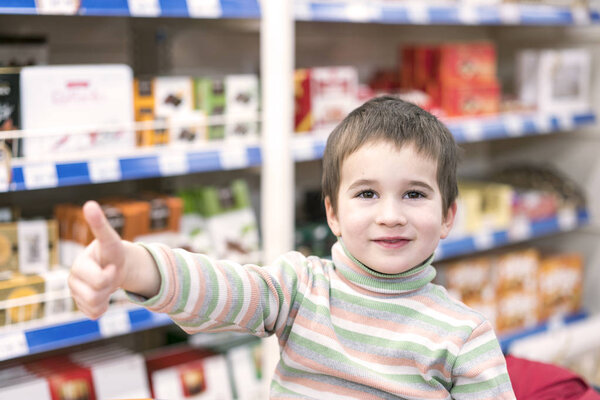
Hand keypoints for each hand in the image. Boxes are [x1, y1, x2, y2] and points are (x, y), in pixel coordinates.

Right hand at [68, 200, 126, 318]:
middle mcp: (72, 280)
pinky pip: (93, 314)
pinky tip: (103, 296)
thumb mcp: (110, 239)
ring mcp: (75, 294)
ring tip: (107, 284)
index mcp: (79, 264)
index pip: (96, 276)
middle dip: (110, 284)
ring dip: (107, 296)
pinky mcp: (81, 306)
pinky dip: (102, 308)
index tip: (112, 268)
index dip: (109, 275)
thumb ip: (100, 225)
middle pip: (97, 293)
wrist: (113, 266)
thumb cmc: (111, 252)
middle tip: (112, 273)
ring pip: (95, 305)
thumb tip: (89, 203)